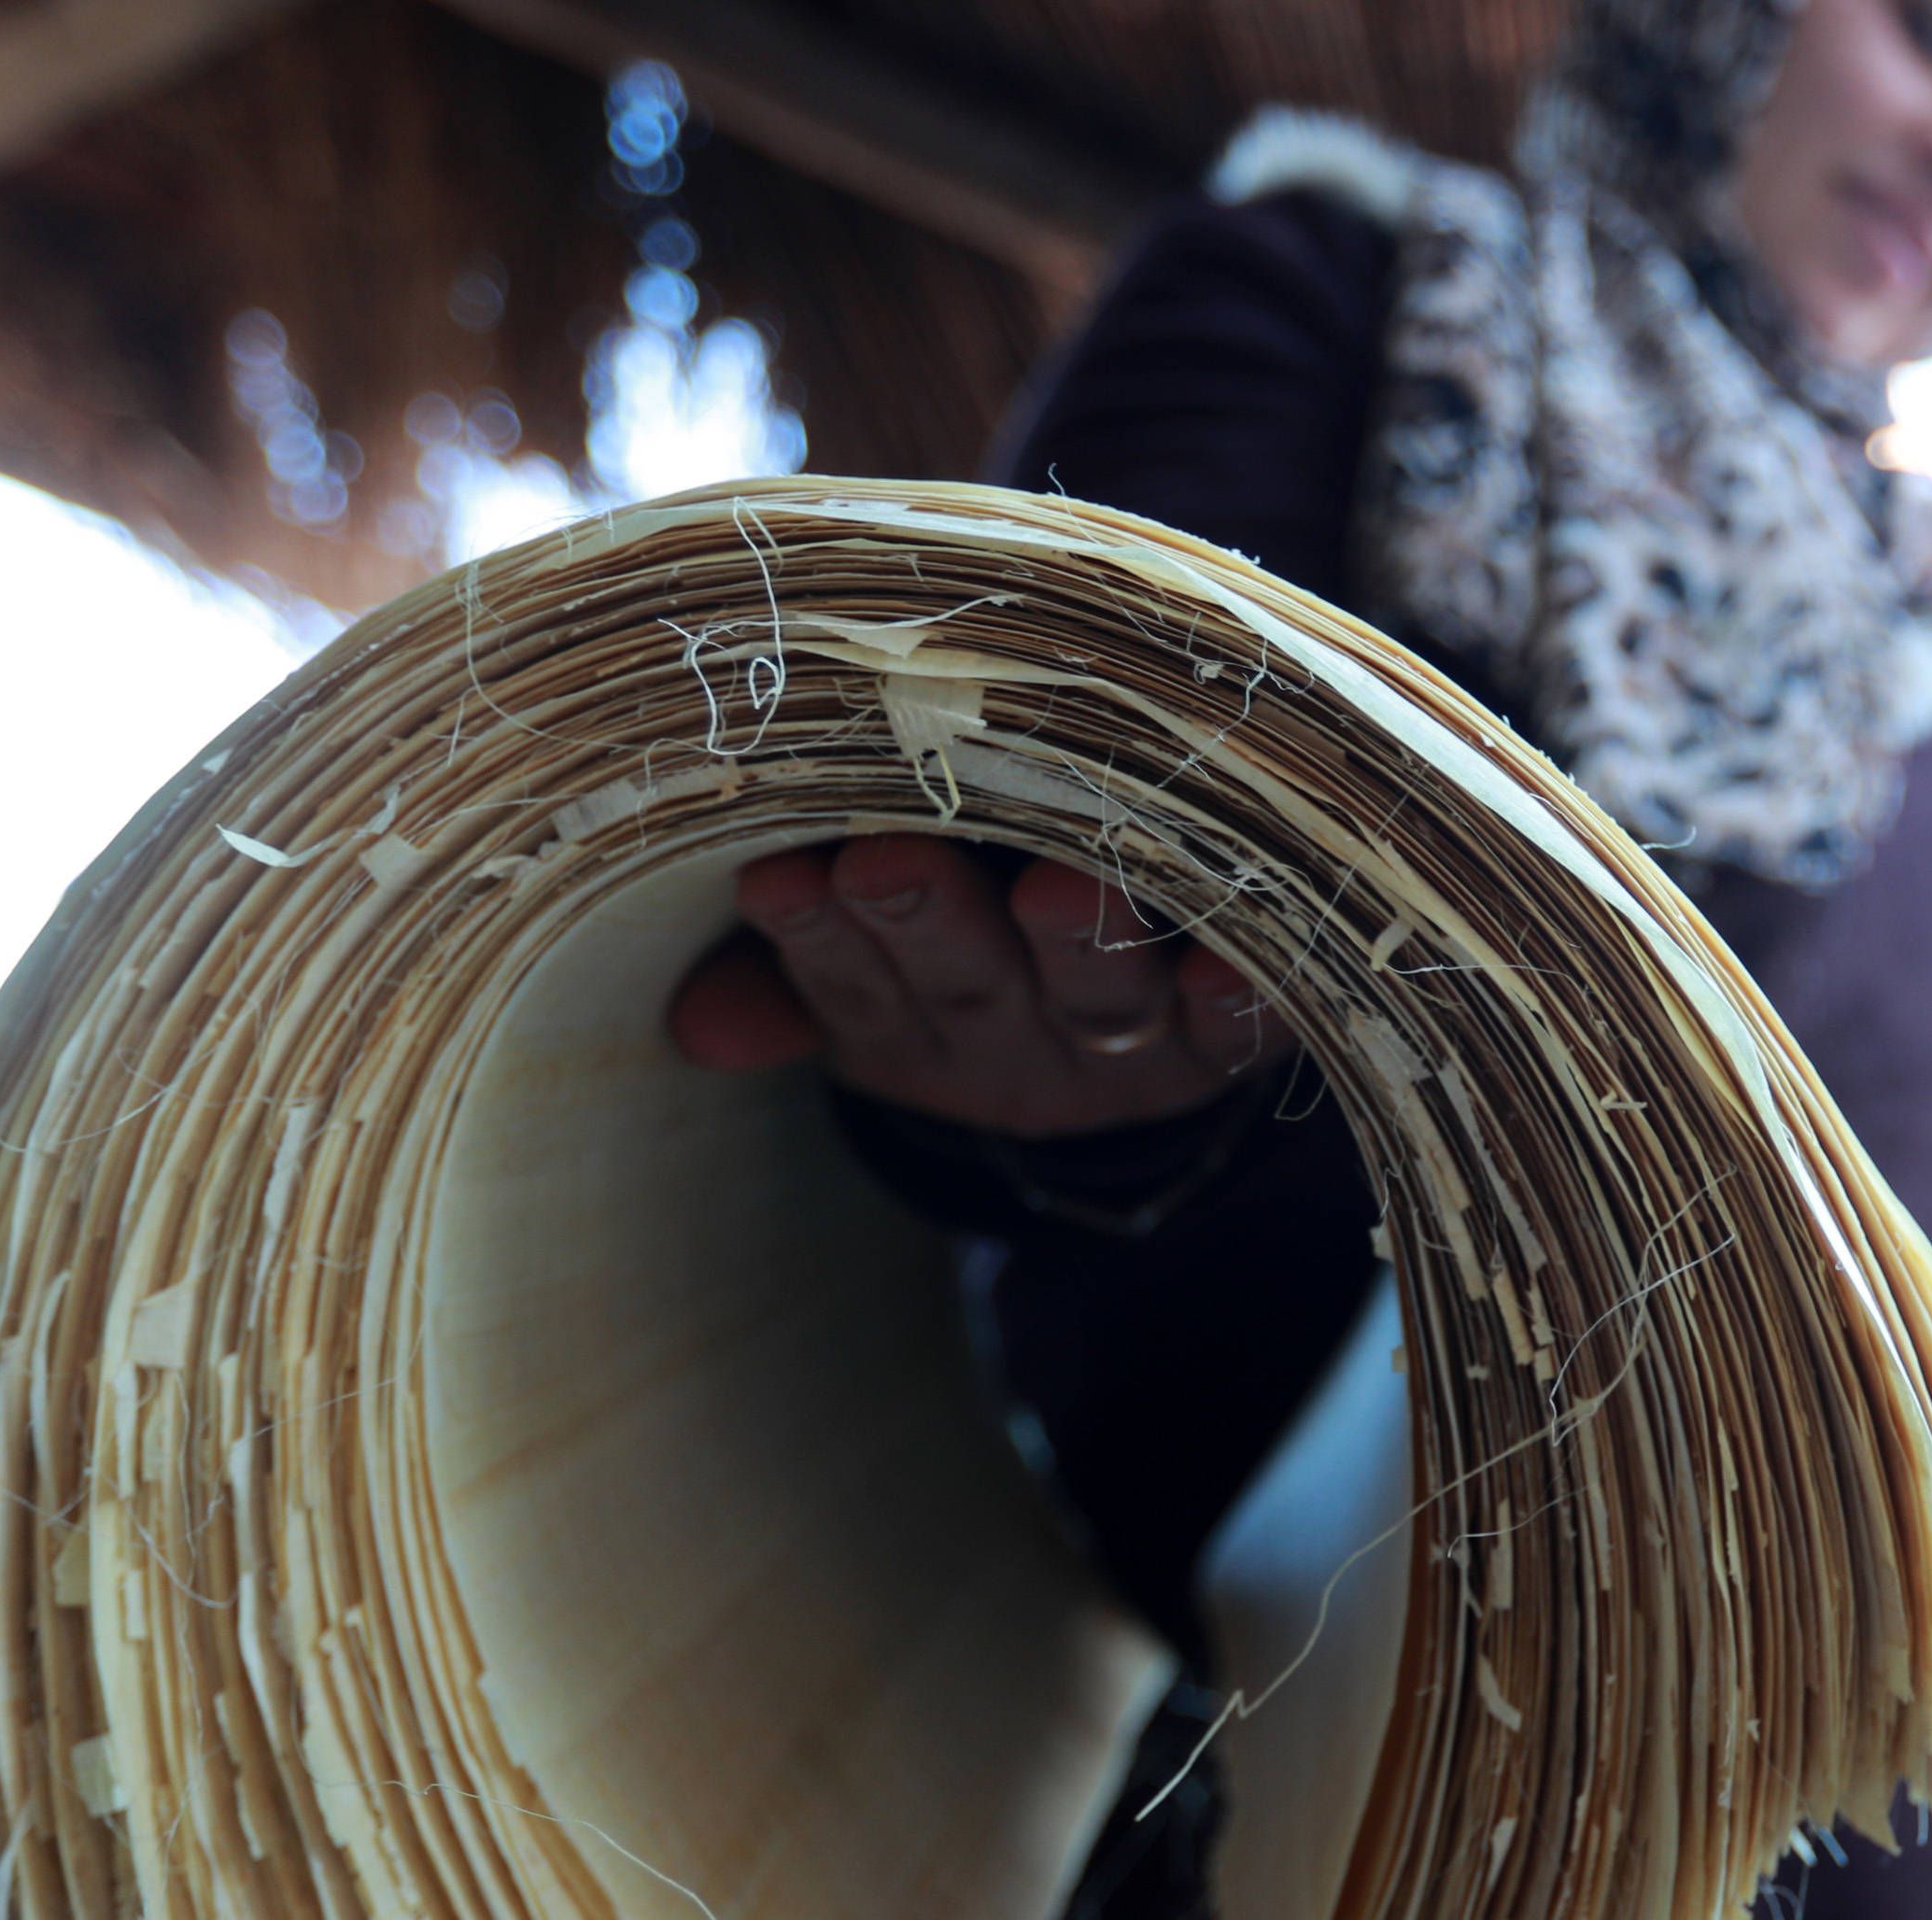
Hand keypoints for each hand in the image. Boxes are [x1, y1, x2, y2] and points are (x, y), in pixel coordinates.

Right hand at [666, 834, 1295, 1136]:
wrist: (1148, 1048)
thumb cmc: (983, 952)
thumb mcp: (871, 983)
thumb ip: (790, 981)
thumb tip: (692, 1026)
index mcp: (915, 1031)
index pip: (853, 986)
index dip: (816, 938)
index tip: (775, 875)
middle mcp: (1019, 1047)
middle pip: (969, 988)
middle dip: (926, 923)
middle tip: (883, 860)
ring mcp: (1130, 1048)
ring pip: (1099, 999)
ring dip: (1077, 941)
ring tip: (1055, 884)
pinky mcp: (1233, 1043)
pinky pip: (1240, 1027)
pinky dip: (1233, 992)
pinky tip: (1226, 956)